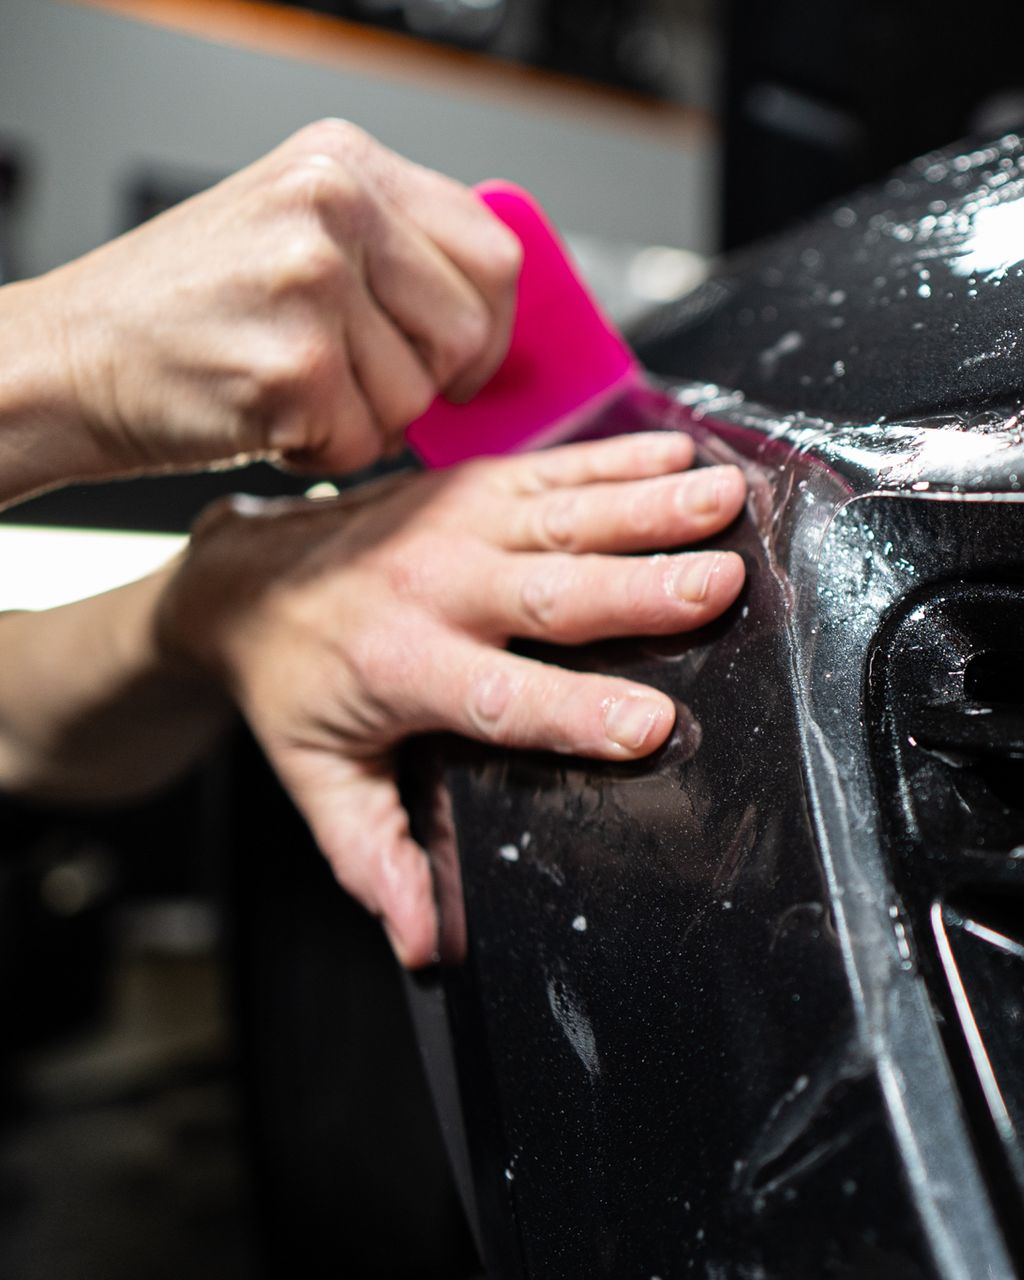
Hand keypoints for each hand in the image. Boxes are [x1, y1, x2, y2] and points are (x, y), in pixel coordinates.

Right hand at [30, 119, 520, 477]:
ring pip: (417, 397)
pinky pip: (363, 445)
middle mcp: (331, 207)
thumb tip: (491, 316)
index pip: (492, 251)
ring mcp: (310, 284)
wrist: (71, 358)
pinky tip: (267, 416)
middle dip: (425, 382)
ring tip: (293, 391)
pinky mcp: (293, 367)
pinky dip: (321, 453)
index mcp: (342, 163)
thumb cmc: (178, 309)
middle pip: (468, 330)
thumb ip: (391, 253)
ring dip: (364, 422)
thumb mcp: (290, 232)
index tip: (463, 361)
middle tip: (360, 384)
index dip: (490, 327)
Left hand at [157, 432, 746, 965]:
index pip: (502, 700)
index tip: (652, 727)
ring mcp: (456, 526)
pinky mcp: (470, 486)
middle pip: (552, 594)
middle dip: (641, 591)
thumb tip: (426, 942)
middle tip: (719, 585)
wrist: (241, 579)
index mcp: (404, 669)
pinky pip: (555, 470)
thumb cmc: (292, 684)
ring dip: (651, 508)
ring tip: (726, 502)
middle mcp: (437, 588)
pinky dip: (620, 460)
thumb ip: (374, 857)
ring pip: (567, 518)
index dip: (578, 715)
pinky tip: (680, 454)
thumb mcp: (320, 782)